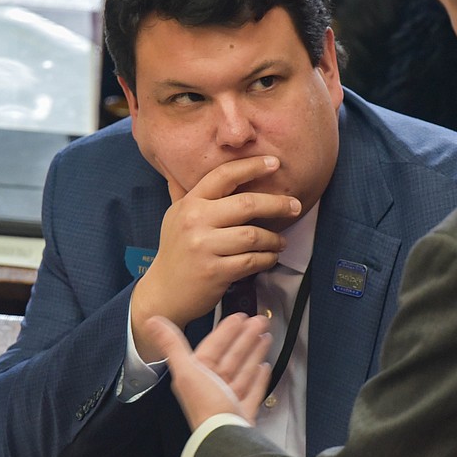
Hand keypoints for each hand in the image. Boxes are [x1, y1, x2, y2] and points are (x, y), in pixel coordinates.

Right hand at [130, 156, 300, 358]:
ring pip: (253, 235)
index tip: (275, 163)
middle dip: (277, 204)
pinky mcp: (215, 271)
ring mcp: (204, 247)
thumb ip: (184, 192)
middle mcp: (195, 221)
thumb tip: (177, 166)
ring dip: (274, 239)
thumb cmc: (175, 252)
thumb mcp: (175, 217)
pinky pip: (252, 260)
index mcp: (189, 203)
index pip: (224, 175)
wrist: (162, 292)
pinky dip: (267, 258)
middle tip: (294, 206)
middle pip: (247, 204)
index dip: (252, 167)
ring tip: (280, 241)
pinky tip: (270, 257)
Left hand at [147, 314, 272, 427]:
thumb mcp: (187, 370)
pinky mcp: (244, 411)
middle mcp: (213, 386)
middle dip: (246, 337)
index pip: (214, 346)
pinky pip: (253, 390)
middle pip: (232, 355)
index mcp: (199, 375)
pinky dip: (259, 378)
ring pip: (244, 370)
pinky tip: (265, 367)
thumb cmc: (206, 407)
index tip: (239, 317)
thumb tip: (152, 321)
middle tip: (259, 321)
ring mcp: (230, 399)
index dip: (227, 330)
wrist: (225, 437)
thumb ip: (172, 344)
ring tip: (265, 337)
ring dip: (254, 352)